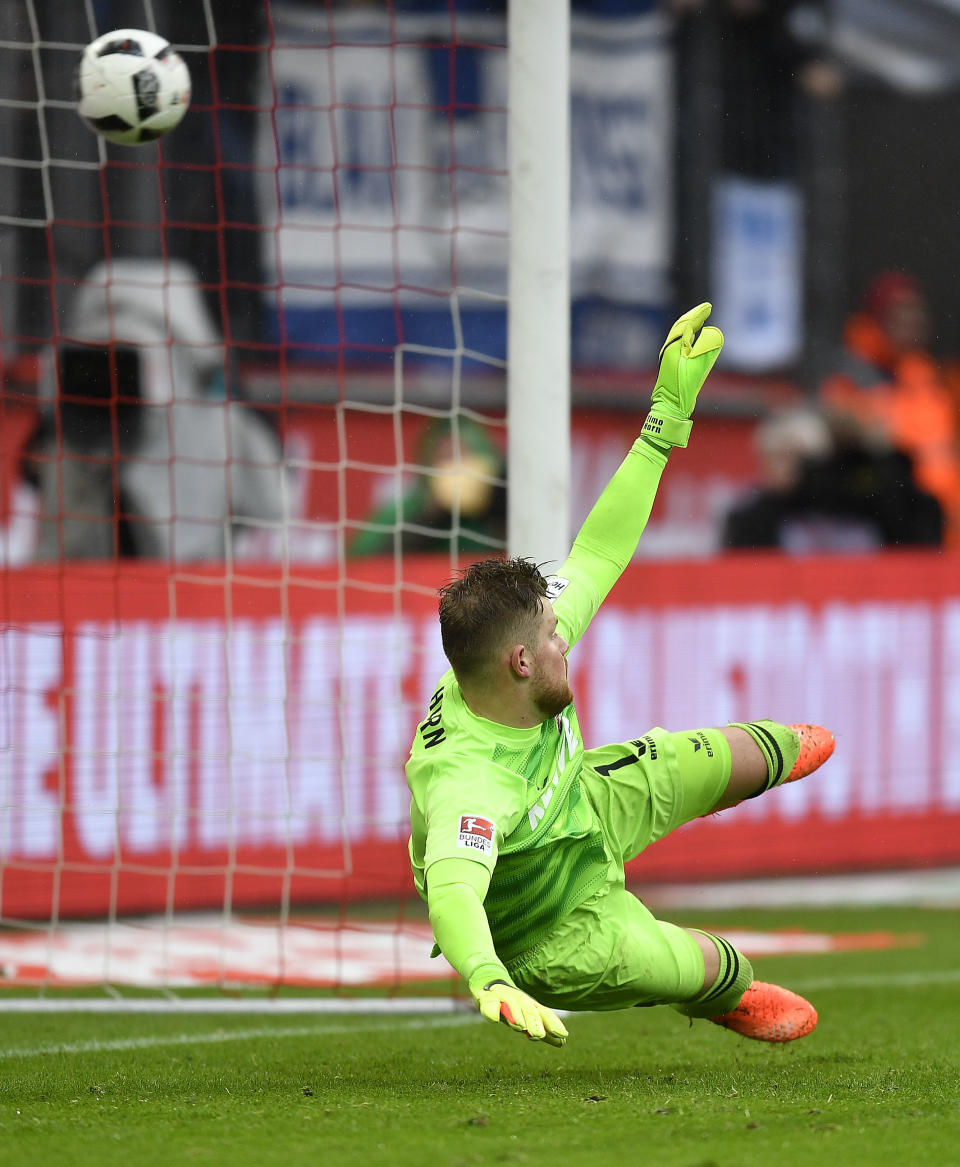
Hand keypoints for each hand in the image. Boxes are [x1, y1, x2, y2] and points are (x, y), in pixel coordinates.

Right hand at [470, 976, 567, 1046]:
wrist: (487, 982)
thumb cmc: (511, 1005)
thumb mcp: (526, 1015)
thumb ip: (541, 1028)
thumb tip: (562, 1042)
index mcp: (530, 1005)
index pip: (544, 1014)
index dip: (553, 1024)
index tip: (563, 1036)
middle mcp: (518, 999)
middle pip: (529, 1009)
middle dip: (535, 1022)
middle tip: (539, 1035)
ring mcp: (502, 998)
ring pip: (511, 1005)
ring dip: (516, 1015)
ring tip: (520, 1027)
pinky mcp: (486, 999)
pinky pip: (489, 1005)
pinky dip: (491, 1012)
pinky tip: (494, 1019)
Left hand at [642, 302, 723, 449]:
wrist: (670, 406)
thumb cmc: (681, 388)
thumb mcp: (696, 367)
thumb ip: (705, 348)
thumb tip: (712, 331)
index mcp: (673, 347)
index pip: (686, 325)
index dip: (698, 315)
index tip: (708, 307)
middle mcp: (669, 349)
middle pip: (681, 327)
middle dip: (694, 317)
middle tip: (705, 309)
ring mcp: (670, 357)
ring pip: (680, 335)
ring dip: (690, 325)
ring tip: (700, 318)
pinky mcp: (673, 364)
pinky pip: (681, 344)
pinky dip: (688, 336)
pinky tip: (694, 337)